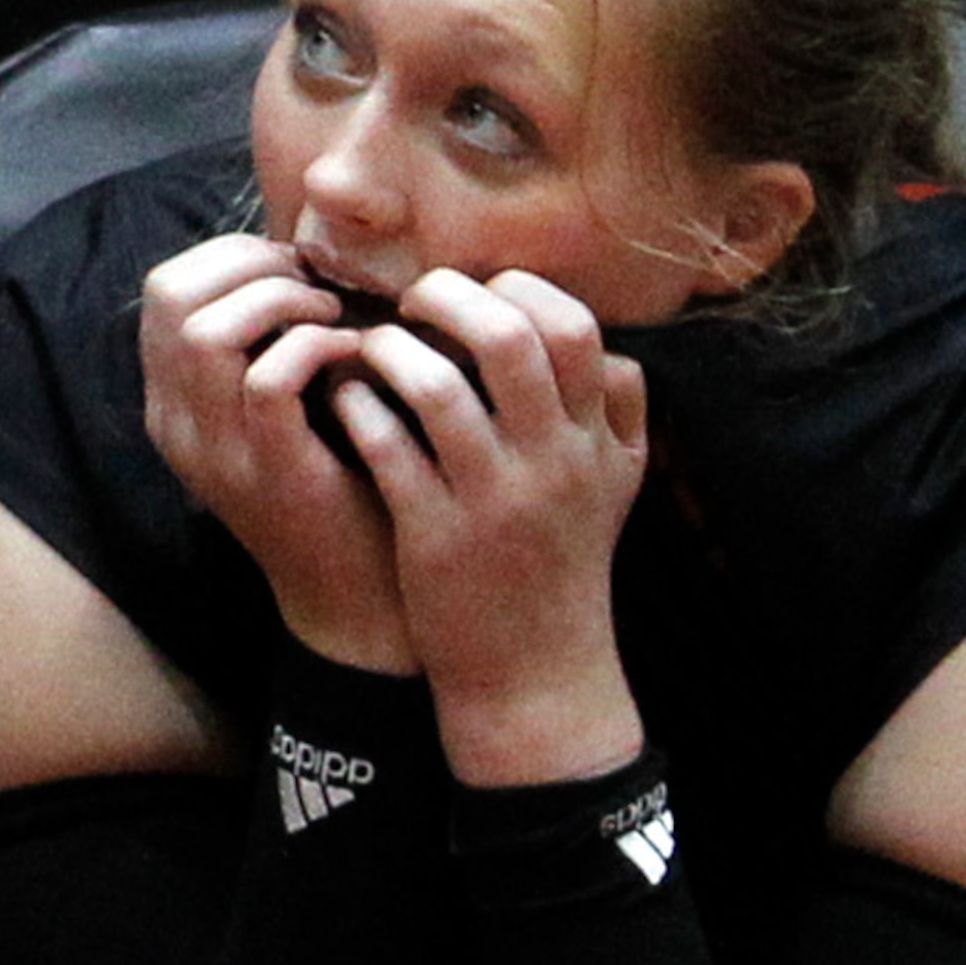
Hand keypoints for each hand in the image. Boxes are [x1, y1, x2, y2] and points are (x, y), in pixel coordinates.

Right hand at [139, 234, 414, 673]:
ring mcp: (215, 451)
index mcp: (171, 402)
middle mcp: (176, 424)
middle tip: (317, 286)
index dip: (234, 256)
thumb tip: (302, 255)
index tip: (298, 271)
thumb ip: (267, 340)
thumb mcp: (281, 405)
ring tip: (335, 317)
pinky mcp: (268, 473)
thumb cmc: (337, 479)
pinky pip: (269, 378)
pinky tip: (356, 355)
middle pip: (170, 293)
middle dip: (253, 265)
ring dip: (283, 301)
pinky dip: (317, 346)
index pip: (164, 287)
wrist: (355, 591)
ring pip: (207, 329)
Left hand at [331, 268, 649, 782]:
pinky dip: (357, 409)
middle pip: (507, 338)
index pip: (572, 327)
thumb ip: (622, 414)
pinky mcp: (433, 535)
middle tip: (410, 300)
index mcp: (595, 442)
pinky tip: (342, 398)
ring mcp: (491, 500)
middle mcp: (551, 463)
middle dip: (448, 299)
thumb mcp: (615, 490)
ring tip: (369, 347)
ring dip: (389, 350)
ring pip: (436, 388)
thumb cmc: (563, 567)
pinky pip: (386, 448)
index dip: (518, 289)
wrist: (535, 675)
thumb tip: (613, 347)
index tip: (476, 290)